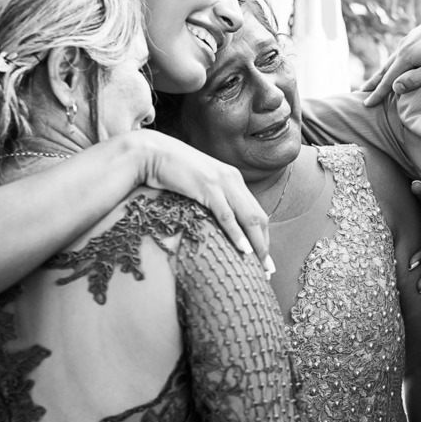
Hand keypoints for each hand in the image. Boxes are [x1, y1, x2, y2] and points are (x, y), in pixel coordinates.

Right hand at [132, 130, 272, 272]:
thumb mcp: (198, 184)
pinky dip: (237, 233)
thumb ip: (212, 199)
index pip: (256, 212)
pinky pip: (226, 214)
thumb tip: (216, 224)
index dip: (263, 236)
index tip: (264, 258)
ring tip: (262, 266)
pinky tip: (244, 249)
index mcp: (234, 179)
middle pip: (258, 217)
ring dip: (258, 244)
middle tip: (269, 270)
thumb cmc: (172, 171)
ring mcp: (222, 183)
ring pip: (248, 217)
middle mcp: (233, 180)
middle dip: (265, 245)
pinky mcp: (207, 187)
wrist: (151, 152)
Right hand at [363, 2, 420, 105]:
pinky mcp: (418, 34)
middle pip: (385, 68)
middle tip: (361, 92)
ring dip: (383, 71)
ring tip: (375, 80)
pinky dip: (394, 62)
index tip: (367, 104)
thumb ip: (416, 78)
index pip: (388, 80)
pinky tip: (396, 64)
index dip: (378, 93)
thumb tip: (395, 87)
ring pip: (393, 59)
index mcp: (407, 56)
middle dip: (374, 82)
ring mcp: (411, 38)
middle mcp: (404, 46)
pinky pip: (401, 52)